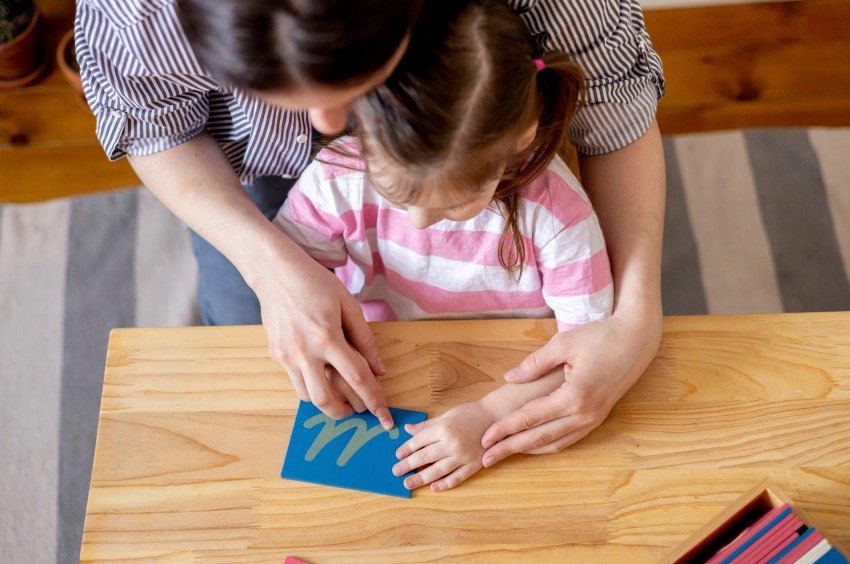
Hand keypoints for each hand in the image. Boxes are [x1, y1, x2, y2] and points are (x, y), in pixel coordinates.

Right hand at [253, 244, 393, 428]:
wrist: (275, 272)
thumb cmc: (315, 283)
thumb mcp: (348, 304)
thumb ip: (365, 339)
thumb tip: (379, 370)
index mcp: (327, 337)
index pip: (357, 378)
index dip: (374, 400)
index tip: (385, 417)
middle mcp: (304, 351)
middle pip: (327, 400)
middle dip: (346, 412)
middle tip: (359, 410)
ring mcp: (286, 356)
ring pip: (308, 397)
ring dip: (327, 403)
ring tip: (342, 397)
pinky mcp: (275, 355)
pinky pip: (296, 382)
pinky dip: (312, 386)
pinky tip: (322, 377)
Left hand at [393, 402, 493, 491]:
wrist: (495, 417)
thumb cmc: (470, 413)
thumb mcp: (446, 415)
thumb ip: (427, 425)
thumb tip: (408, 429)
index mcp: (444, 428)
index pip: (419, 441)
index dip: (406, 449)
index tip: (398, 455)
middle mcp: (452, 443)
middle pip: (424, 457)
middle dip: (408, 465)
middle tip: (396, 471)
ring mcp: (463, 456)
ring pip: (437, 471)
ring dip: (421, 478)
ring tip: (408, 483)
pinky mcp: (473, 465)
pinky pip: (456, 478)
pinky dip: (444, 484)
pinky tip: (433, 488)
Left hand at [480, 314, 660, 465]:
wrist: (637, 339)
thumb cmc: (600, 336)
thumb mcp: (563, 343)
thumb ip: (534, 364)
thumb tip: (509, 378)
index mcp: (574, 396)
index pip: (530, 417)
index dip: (504, 429)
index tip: (484, 438)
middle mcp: (585, 414)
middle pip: (540, 437)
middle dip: (510, 448)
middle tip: (486, 457)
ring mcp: (594, 418)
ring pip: (556, 443)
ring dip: (528, 450)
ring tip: (504, 454)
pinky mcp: (599, 417)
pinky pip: (569, 438)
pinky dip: (548, 444)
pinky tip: (532, 444)